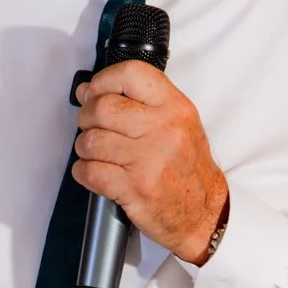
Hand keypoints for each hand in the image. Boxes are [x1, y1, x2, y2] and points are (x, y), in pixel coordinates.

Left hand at [73, 60, 226, 264]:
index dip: (103, 81)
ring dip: (85, 148)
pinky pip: (90, 172)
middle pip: (102, 108)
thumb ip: (138, 103)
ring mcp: (149, 160)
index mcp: (176, 108)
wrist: (204, 213)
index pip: (131, 74)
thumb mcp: (178, 123)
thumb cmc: (186, 168)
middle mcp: (164, 130)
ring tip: (96, 153)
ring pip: (91, 141)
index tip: (94, 93)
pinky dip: (83, 172)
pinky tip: (94, 172)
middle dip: (86, 118)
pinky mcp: (134, 189)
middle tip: (92, 127)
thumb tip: (86, 91)